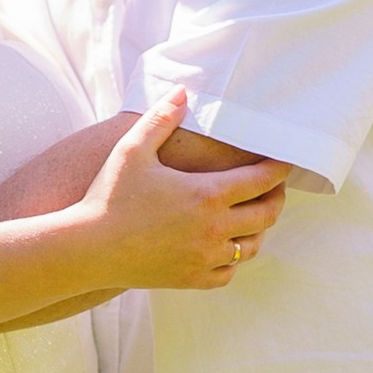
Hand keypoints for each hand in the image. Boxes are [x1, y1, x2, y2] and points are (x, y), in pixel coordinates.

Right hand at [79, 93, 287, 292]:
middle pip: (267, 214)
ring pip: (252, 246)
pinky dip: (234, 260)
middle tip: (275, 187)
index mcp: (207, 194)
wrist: (87, 249)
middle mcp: (214, 229)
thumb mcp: (132, 149)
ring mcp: (205, 257)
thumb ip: (161, 118)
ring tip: (253, 216)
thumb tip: (183, 92)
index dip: (279, 168)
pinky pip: (229, 273)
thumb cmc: (108, 196)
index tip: (284, 161)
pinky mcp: (192, 279)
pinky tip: (226, 248)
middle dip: (277, 197)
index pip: (262, 179)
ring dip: (259, 229)